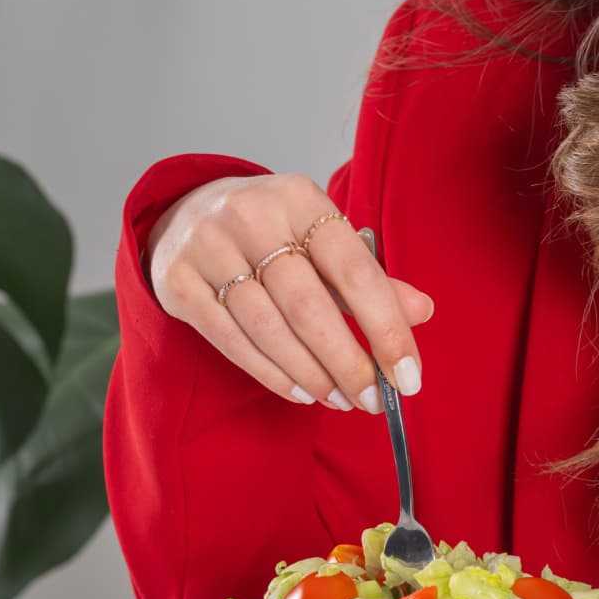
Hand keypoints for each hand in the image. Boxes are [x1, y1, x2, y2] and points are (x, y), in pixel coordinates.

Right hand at [148, 172, 434, 412]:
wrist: (188, 211)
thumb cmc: (274, 231)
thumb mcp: (323, 238)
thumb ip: (370, 277)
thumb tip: (421, 312)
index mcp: (300, 198)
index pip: (354, 269)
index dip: (386, 327)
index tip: (408, 376)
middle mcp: (251, 216)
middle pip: (309, 305)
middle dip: (348, 363)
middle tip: (373, 400)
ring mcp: (207, 248)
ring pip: (268, 328)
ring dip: (312, 374)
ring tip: (341, 400)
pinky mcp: (176, 282)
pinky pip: (230, 340)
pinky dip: (271, 372)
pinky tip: (300, 390)